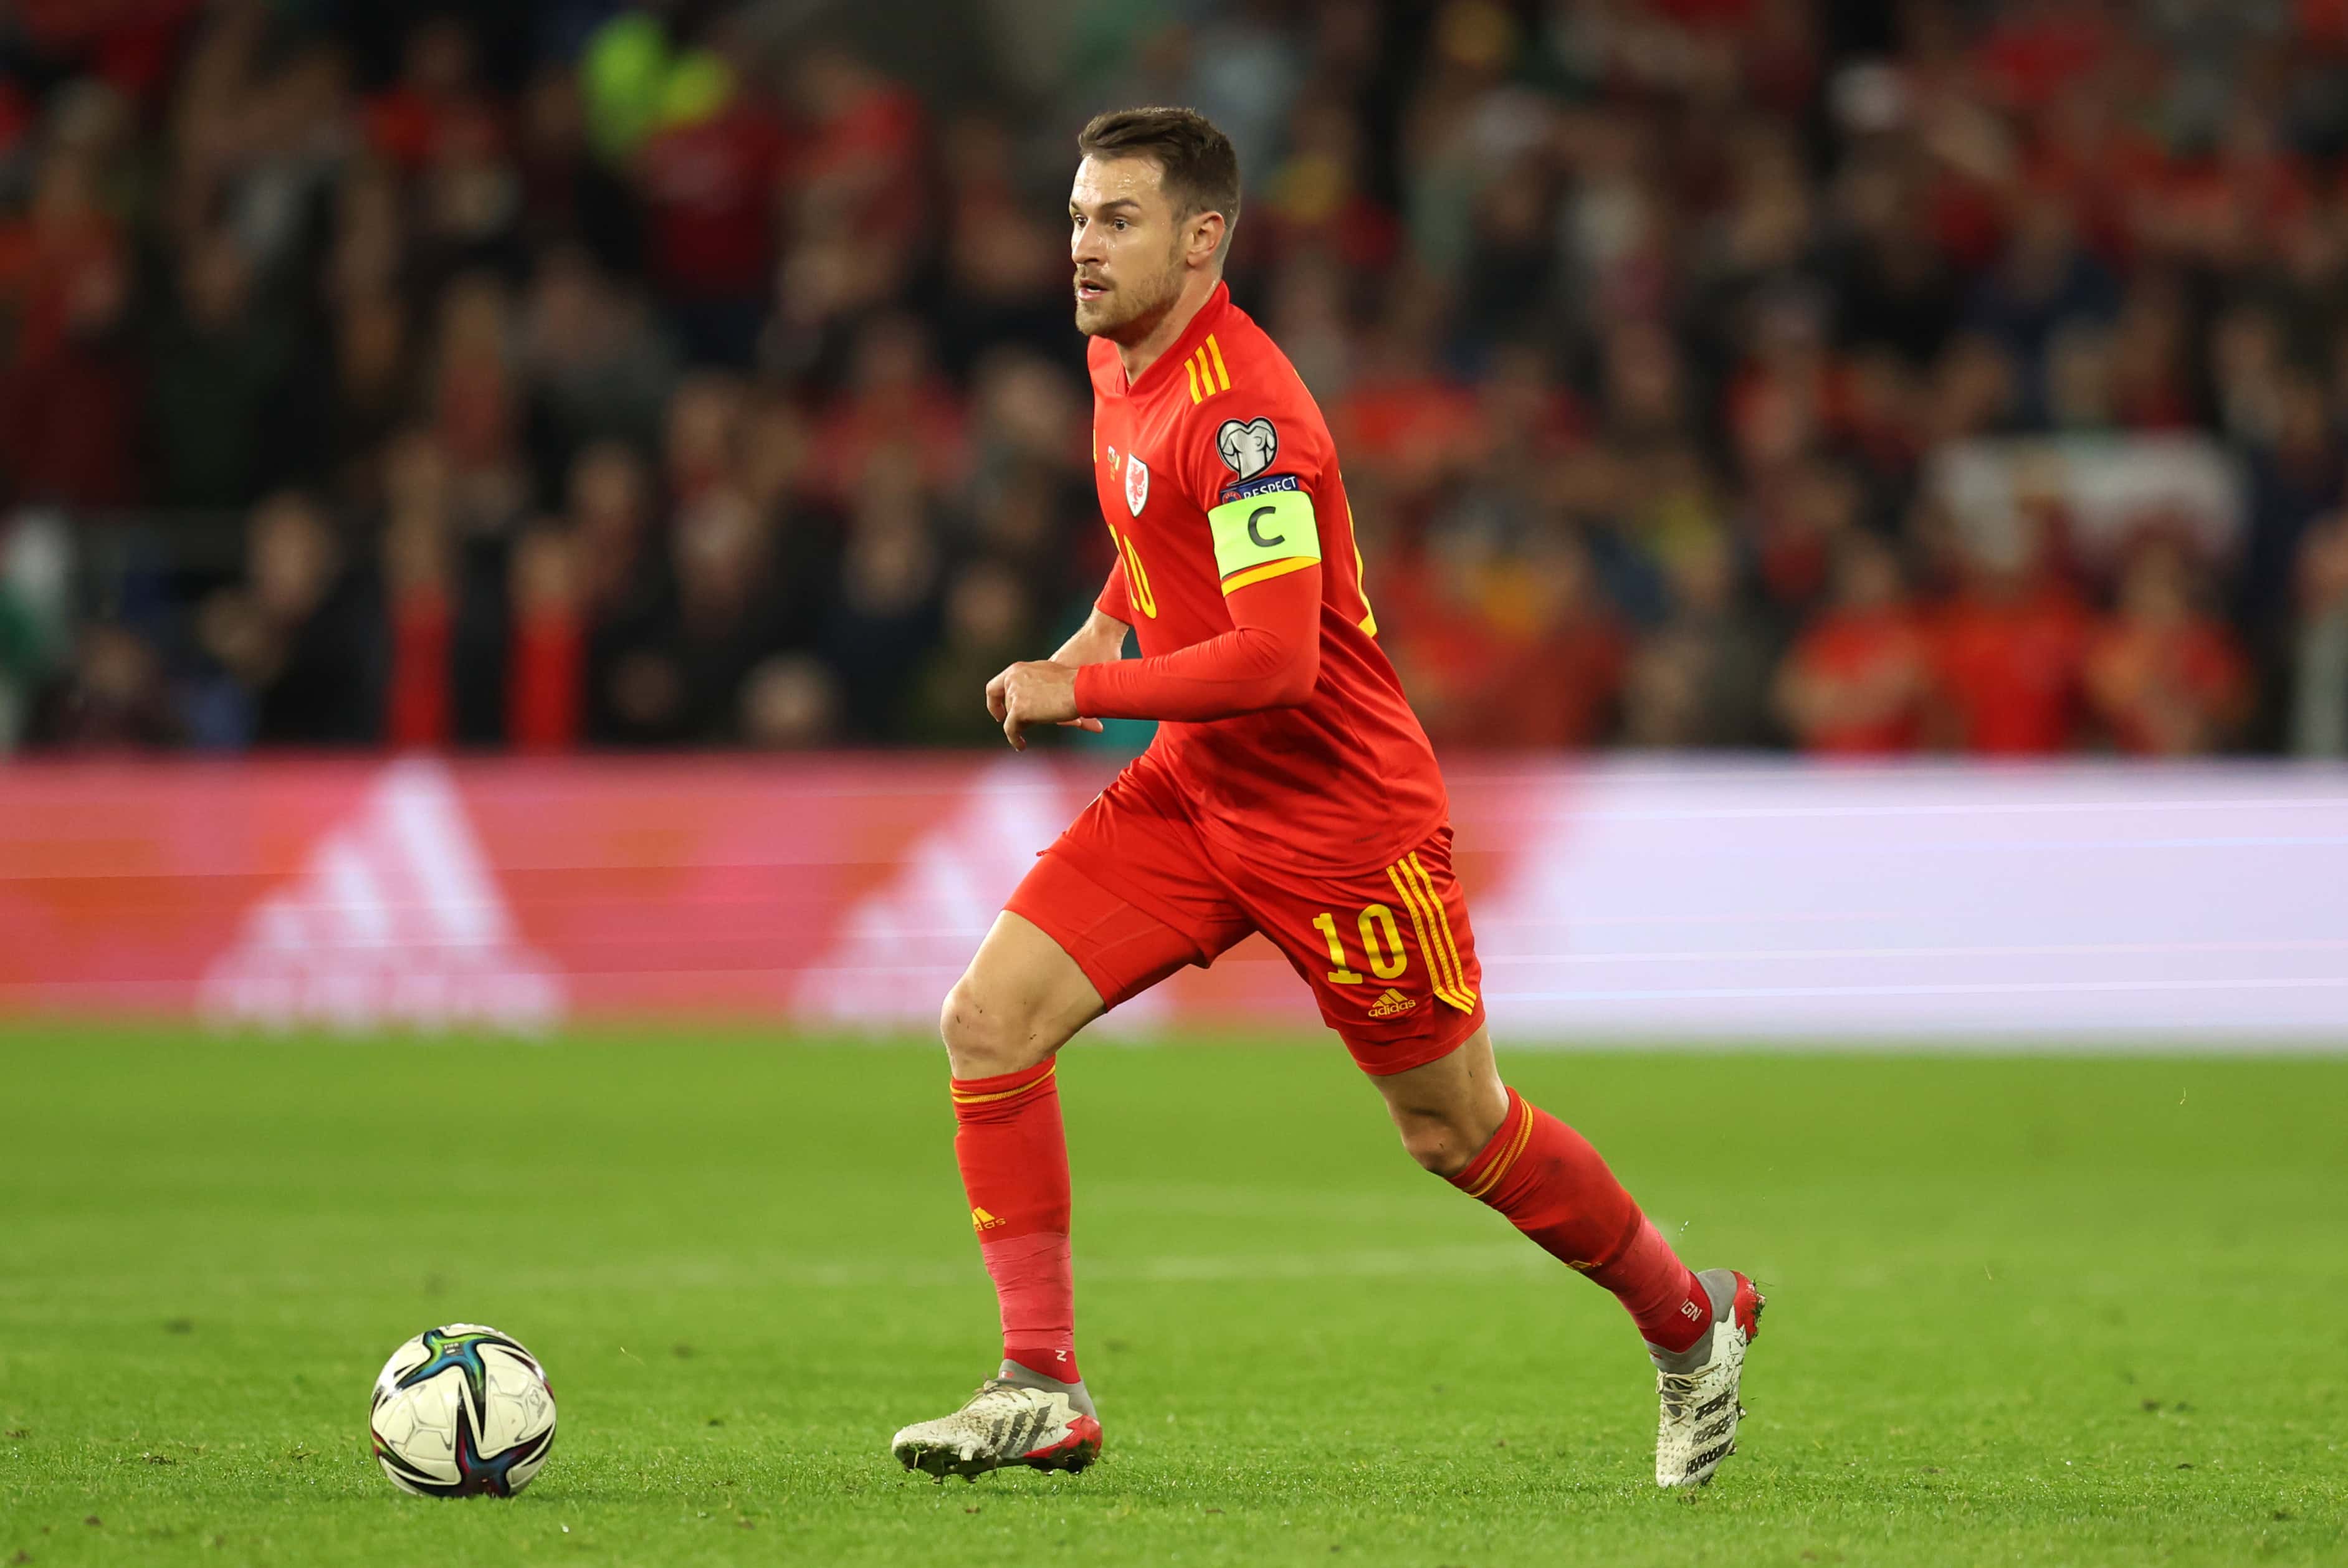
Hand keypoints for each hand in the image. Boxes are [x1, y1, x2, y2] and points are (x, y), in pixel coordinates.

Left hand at [985, 660, 1102, 750]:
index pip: (994, 687)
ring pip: (1010, 717)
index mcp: (1017, 670)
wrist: (1080, 688)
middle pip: (1006, 704)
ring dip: (1020, 726)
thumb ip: (1034, 683)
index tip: (1000, 713)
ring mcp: (1014, 694)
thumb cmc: (1073, 682)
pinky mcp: (1018, 710)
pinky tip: (1021, 746)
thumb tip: (1032, 699)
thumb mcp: (1047, 675)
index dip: (994, 702)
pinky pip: (1010, 730)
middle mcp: (1012, 680)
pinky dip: (1014, 739)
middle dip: (1013, 715)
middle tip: (1021, 724)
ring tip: (1030, 734)